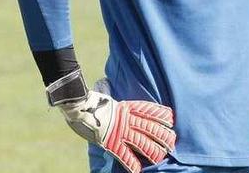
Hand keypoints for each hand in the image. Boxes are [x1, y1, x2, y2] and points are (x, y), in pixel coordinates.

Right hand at [49, 72, 175, 172]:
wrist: (78, 106)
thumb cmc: (90, 101)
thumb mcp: (106, 96)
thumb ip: (112, 96)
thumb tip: (107, 85)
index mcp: (126, 107)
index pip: (148, 110)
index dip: (161, 115)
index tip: (171, 118)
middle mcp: (126, 119)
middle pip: (150, 128)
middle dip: (162, 135)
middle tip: (171, 141)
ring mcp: (119, 131)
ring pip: (142, 142)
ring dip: (152, 150)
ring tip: (160, 157)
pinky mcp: (111, 143)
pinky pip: (124, 155)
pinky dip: (132, 163)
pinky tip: (138, 169)